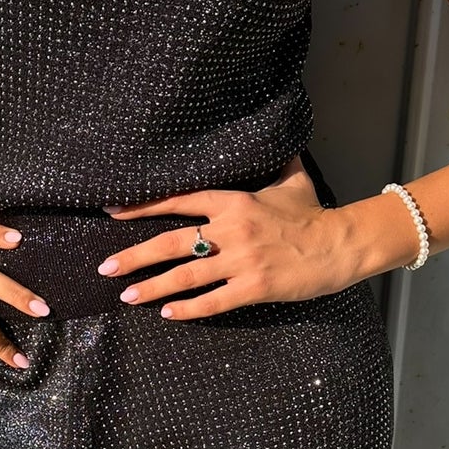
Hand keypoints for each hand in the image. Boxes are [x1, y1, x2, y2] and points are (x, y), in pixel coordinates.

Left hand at [99, 156, 359, 318]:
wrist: (342, 245)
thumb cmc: (313, 214)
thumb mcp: (292, 180)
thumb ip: (272, 161)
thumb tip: (267, 135)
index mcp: (235, 201)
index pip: (179, 201)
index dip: (143, 206)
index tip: (112, 212)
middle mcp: (232, 230)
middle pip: (172, 242)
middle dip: (135, 255)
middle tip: (106, 266)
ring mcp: (243, 261)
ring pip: (187, 275)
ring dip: (153, 286)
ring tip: (126, 294)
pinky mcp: (255, 288)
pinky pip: (214, 301)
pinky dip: (188, 309)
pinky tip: (167, 313)